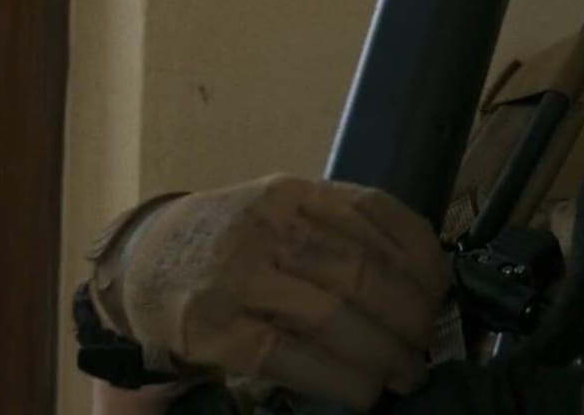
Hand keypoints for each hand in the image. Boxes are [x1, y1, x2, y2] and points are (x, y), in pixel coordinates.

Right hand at [87, 174, 451, 412]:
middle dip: (409, 315)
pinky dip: (337, 379)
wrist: (141, 260)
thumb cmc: (228, 240)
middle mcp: (266, 225)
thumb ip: (337, 230)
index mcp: (292, 192)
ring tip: (405, 374)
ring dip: (382, 352)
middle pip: (362, 271)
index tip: (442, 291)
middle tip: (427, 344)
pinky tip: (363, 392)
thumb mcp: (280, 212)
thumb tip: (419, 277)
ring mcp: (236, 276)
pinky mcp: (214, 328)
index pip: (376, 214)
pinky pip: (290, 356)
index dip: (421, 257)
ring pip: (332, 314)